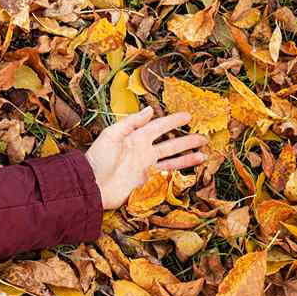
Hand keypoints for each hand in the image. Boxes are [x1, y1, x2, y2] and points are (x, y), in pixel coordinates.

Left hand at [84, 107, 207, 209]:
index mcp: (136, 138)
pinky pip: (167, 175)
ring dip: (188, 157)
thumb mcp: (112, 135)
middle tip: (204, 137)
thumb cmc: (98, 159)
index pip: (159, 127)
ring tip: (204, 154)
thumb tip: (149, 109)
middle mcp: (144, 151)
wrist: (92, 186)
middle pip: (170, 144)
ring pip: (172, 160)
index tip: (188, 116)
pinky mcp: (147, 181)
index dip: (173, 121)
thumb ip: (131, 122)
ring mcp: (146, 167)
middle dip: (187, 140)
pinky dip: (180, 172)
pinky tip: (191, 170)